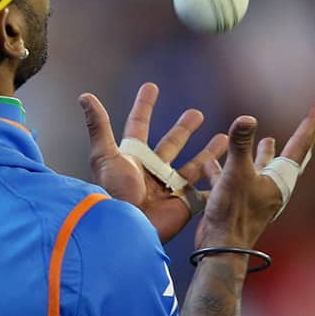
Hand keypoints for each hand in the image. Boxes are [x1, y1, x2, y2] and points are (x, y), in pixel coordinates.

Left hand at [79, 83, 227, 242]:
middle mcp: (151, 171)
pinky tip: (229, 172)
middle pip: (171, 143)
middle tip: (196, 113)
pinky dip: (216, 184)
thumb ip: (98, 126)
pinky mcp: (183, 205)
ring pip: (192, 165)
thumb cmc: (114, 193)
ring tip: (223, 139)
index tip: (151, 86)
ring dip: (207, 153)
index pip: (139, 125)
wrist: (128, 228)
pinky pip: (203, 191)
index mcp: (133, 158)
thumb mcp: (105, 157)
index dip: (144, 105)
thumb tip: (85, 96)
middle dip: (184, 129)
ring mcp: (168, 188)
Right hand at [197, 98, 314, 248]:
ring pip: (264, 169)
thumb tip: (247, 118)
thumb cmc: (233, 214)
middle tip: (311, 125)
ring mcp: (257, 195)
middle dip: (299, 140)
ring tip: (268, 139)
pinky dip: (227, 167)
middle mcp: (273, 186)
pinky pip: (235, 180)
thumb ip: (241, 145)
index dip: (311, 120)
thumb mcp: (236, 175)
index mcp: (280, 179)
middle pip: (291, 158)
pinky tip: (214, 159)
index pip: (300, 143)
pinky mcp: (239, 202)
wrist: (221, 248)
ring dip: (265, 154)